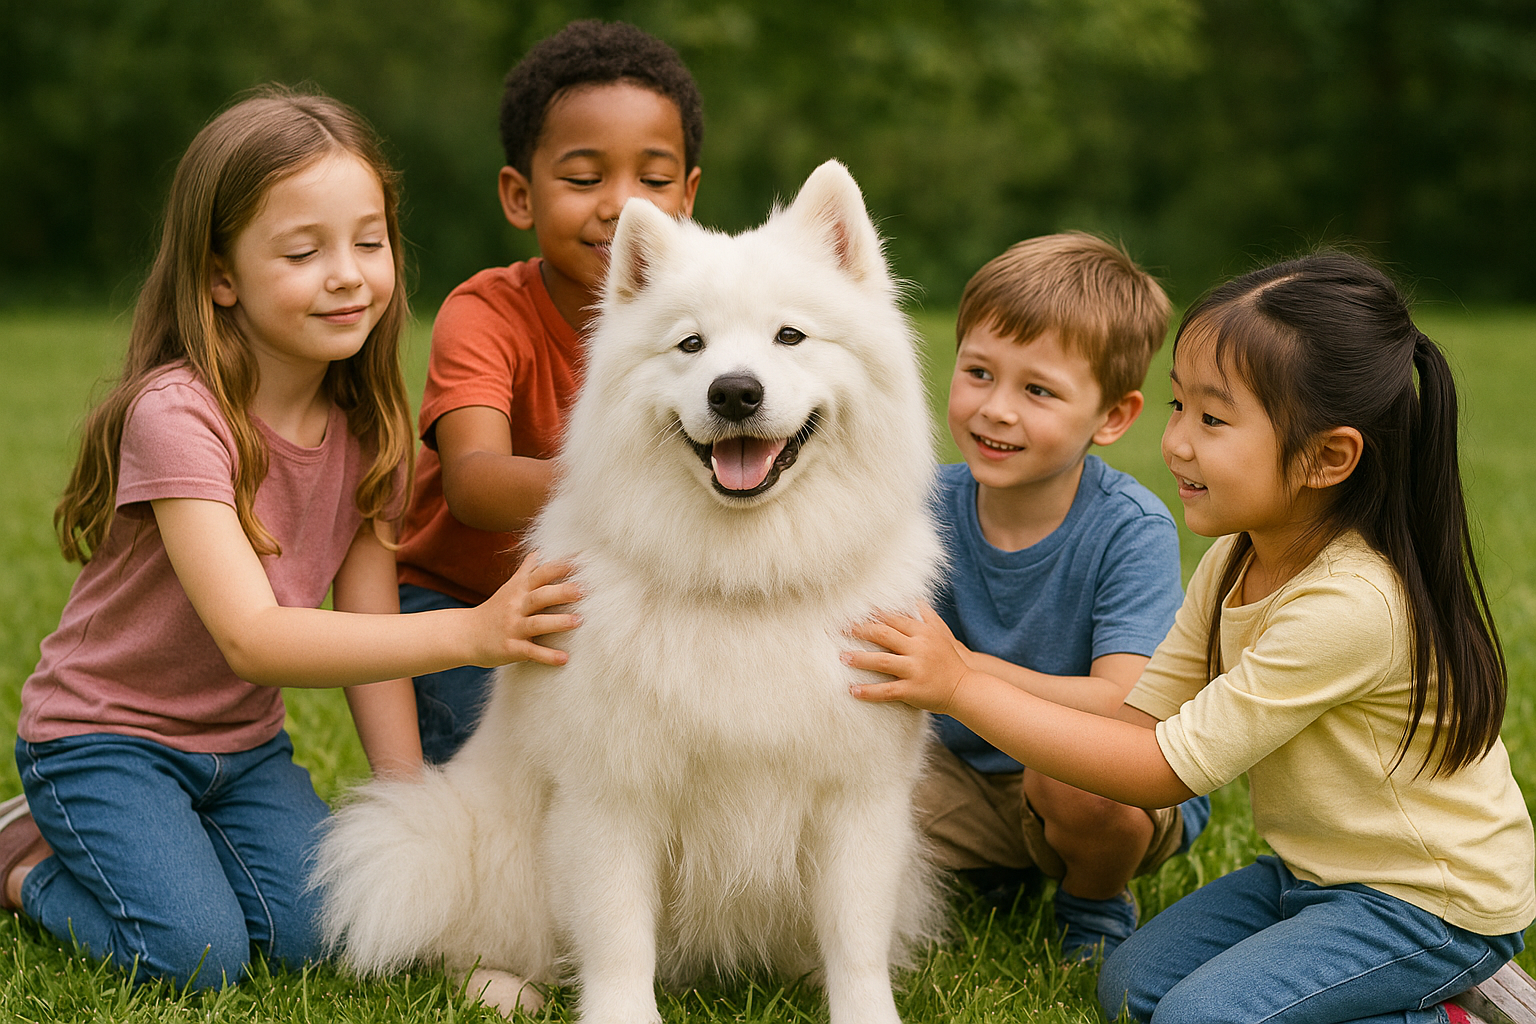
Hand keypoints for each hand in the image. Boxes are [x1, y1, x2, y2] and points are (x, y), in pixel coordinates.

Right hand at [472, 551, 581, 666]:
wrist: (465, 635)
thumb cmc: (494, 610)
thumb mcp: (509, 588)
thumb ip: (526, 571)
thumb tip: (538, 551)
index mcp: (518, 590)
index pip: (540, 574)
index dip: (559, 568)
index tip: (581, 563)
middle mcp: (515, 606)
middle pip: (539, 596)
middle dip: (561, 592)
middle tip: (583, 590)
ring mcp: (512, 628)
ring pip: (536, 623)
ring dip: (558, 622)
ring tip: (578, 621)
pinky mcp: (511, 648)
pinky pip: (531, 652)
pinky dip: (547, 656)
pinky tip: (564, 658)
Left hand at [844, 604, 974, 714]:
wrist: (965, 688)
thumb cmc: (950, 659)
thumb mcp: (941, 634)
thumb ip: (927, 616)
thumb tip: (915, 599)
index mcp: (923, 633)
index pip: (892, 619)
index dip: (872, 615)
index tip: (853, 611)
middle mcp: (918, 648)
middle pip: (883, 635)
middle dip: (860, 630)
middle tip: (839, 629)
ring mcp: (915, 669)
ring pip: (882, 661)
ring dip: (859, 658)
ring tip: (842, 657)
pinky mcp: (913, 690)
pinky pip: (886, 690)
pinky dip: (868, 691)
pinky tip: (852, 691)